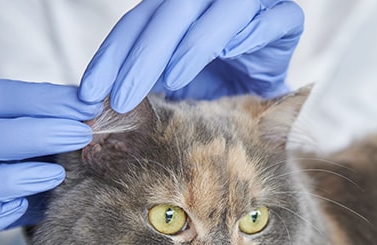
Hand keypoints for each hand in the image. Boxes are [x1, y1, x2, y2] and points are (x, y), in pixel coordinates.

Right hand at [0, 80, 100, 243]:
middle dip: (32, 137)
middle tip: (80, 137)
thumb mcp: (66, 121)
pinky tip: (22, 208)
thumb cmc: (58, 145)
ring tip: (57, 176)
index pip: (0, 97)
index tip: (89, 108)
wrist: (52, 187)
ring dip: (9, 180)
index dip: (45, 101)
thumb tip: (100, 102)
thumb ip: (77, 111)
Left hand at [79, 0, 303, 112]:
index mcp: (177, 7)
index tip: (90, 92)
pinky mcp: (285, 18)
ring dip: (192, 43)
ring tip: (172, 79)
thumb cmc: (213, 91)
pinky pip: (269, 19)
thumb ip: (140, 84)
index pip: (138, 21)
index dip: (112, 54)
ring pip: (220, 9)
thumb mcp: (169, 87)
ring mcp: (251, 3)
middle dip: (144, 55)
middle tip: (123, 97)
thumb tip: (93, 103)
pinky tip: (230, 52)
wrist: (264, 103)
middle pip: (172, 11)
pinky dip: (248, 33)